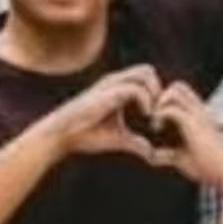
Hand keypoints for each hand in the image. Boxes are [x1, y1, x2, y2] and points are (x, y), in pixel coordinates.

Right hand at [46, 65, 162, 162]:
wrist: (63, 134)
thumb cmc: (86, 135)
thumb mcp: (118, 139)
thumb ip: (136, 142)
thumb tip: (151, 153)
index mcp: (118, 88)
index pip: (146, 78)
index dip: (156, 94)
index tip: (157, 117)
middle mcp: (115, 81)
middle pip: (148, 70)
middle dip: (159, 89)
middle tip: (159, 113)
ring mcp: (111, 84)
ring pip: (145, 73)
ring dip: (155, 94)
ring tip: (153, 115)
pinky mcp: (108, 92)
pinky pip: (136, 88)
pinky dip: (147, 101)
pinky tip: (146, 116)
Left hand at [150, 82, 222, 185]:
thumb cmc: (207, 168)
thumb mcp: (181, 159)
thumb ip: (165, 154)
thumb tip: (150, 157)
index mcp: (200, 115)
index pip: (182, 92)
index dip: (166, 100)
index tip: (157, 118)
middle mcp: (200, 111)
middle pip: (178, 85)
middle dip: (162, 96)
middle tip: (154, 116)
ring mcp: (198, 115)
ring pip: (175, 91)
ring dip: (160, 103)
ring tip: (155, 121)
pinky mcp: (194, 125)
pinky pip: (171, 109)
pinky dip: (160, 115)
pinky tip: (157, 128)